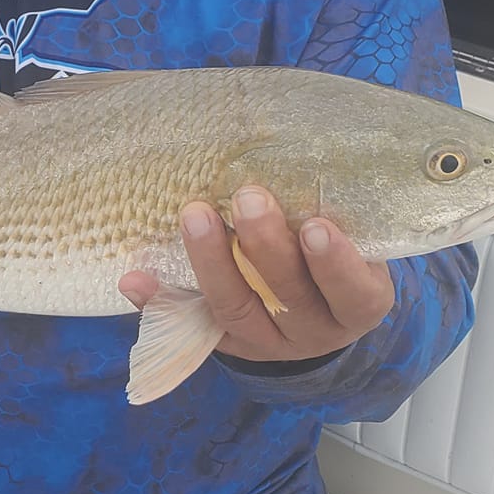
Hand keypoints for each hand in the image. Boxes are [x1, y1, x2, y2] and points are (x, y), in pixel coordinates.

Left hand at [118, 186, 393, 364]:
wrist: (319, 311)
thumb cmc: (338, 255)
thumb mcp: (354, 238)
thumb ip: (332, 210)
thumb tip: (291, 148)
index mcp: (358, 304)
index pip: (354, 292)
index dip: (336, 264)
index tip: (318, 225)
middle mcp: (315, 330)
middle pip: (291, 299)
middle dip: (266, 248)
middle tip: (248, 198)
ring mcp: (268, 342)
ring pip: (236, 311)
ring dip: (212, 263)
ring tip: (195, 216)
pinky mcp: (227, 344)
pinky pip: (190, 326)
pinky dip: (160, 301)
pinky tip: (134, 278)